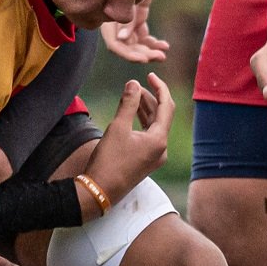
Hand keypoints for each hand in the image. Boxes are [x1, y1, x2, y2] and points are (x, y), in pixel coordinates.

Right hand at [84, 74, 174, 207]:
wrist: (99, 190)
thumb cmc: (108, 160)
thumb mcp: (117, 127)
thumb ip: (128, 103)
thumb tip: (133, 83)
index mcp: (159, 140)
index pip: (167, 106)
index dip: (160, 87)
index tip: (149, 75)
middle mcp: (162, 149)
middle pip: (162, 116)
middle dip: (151, 98)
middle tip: (137, 85)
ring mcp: (155, 156)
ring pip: (154, 126)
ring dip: (145, 110)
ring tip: (132, 96)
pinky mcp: (146, 161)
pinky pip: (148, 136)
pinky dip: (141, 123)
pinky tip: (131, 114)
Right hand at [99, 0, 169, 63]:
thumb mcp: (126, 0)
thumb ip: (124, 20)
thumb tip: (122, 39)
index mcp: (107, 22)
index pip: (115, 45)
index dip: (127, 54)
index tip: (143, 59)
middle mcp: (116, 25)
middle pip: (128, 47)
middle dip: (142, 54)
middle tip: (158, 57)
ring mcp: (127, 23)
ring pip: (137, 44)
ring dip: (149, 50)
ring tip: (162, 54)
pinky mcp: (138, 20)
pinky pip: (145, 36)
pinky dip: (154, 42)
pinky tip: (164, 46)